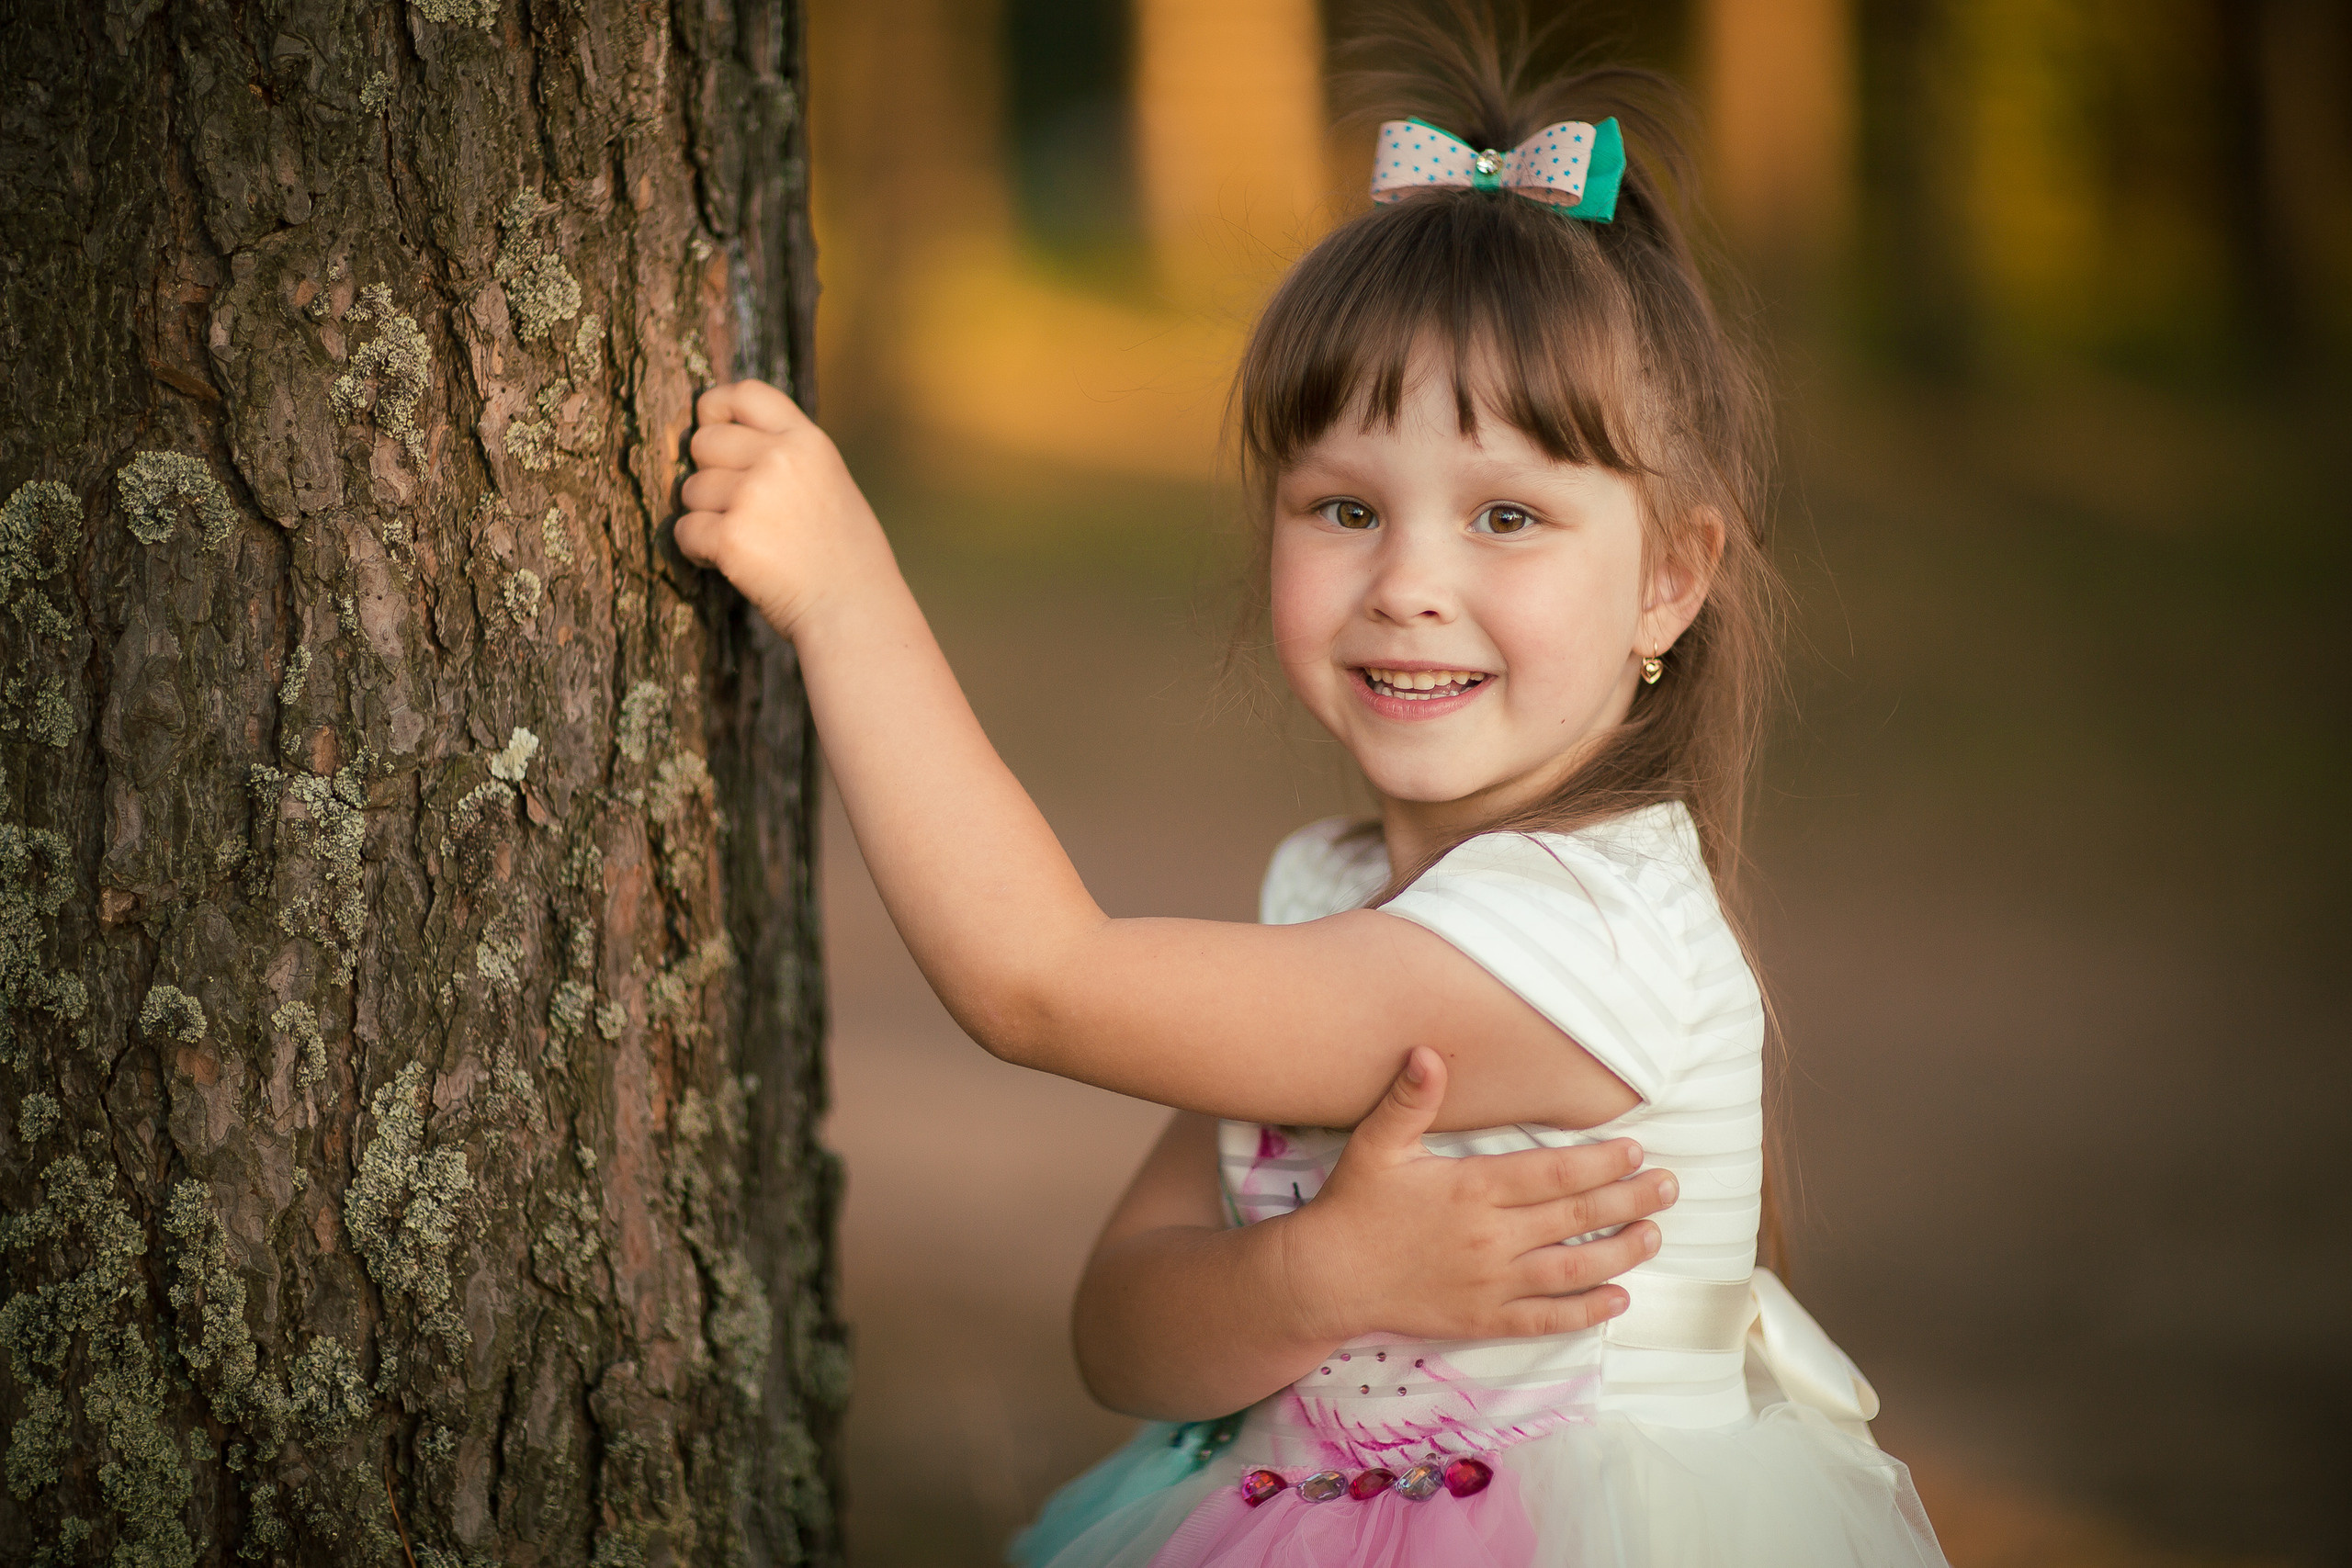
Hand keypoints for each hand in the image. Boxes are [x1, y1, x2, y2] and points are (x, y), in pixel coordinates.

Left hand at [673, 379, 895, 637]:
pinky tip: (729, 563)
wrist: (855, 613)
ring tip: (744, 543)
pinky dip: (697, 551)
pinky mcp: (731, 538)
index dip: (717, 407)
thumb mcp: (831, 484)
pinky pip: (685, 531)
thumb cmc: (845, 557)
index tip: (711, 427)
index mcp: (808, 442)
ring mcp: (753, 497)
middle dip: (709, 475)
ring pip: (690, 490)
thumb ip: (786, 456)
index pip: (746, 394)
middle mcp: (779, 460)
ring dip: (704, 517)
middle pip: (704, 442)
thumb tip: (717, 437)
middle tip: (737, 510)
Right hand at [1280, 1047, 1673, 1344]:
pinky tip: (1619, 1299)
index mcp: (1472, 1188)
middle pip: (1576, 1215)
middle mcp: (1491, 1236)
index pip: (1554, 1172)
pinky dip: (1587, 1311)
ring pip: (1573, 1268)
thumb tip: (1426, 1050)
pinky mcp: (1483, 1318)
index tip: (1636, 1150)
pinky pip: (1546, 1318)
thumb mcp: (1376, 1144)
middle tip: (1671, 1187)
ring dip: (1622, 1252)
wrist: (1326, 1278)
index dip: (1601, 1161)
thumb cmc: (1353, 1205)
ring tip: (1655, 1235)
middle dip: (1630, 1199)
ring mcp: (1491, 1282)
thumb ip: (1409, 1099)